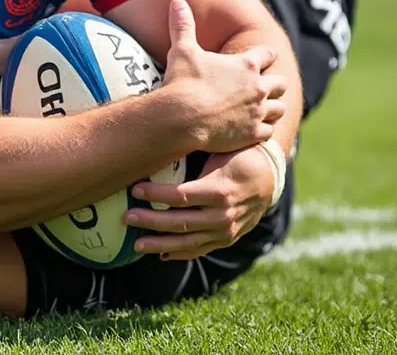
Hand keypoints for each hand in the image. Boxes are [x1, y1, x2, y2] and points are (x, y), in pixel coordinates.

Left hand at [123, 145, 274, 259]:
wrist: (269, 178)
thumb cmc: (238, 156)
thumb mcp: (220, 150)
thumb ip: (194, 153)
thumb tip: (159, 142)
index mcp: (219, 190)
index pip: (180, 196)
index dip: (155, 194)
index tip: (134, 189)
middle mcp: (222, 215)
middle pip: (179, 222)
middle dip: (150, 221)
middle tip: (126, 218)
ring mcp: (225, 231)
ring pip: (188, 242)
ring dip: (160, 244)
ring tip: (137, 245)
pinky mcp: (226, 240)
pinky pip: (200, 250)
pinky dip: (180, 253)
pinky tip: (161, 254)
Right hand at [160, 0, 286, 152]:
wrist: (180, 117)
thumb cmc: (183, 82)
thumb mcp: (182, 50)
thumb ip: (183, 25)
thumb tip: (177, 1)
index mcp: (246, 64)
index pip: (268, 54)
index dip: (264, 55)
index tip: (260, 58)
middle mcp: (258, 87)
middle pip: (280, 83)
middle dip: (274, 84)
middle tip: (262, 86)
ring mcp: (257, 112)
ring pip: (279, 109)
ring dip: (272, 108)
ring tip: (262, 110)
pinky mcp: (252, 133)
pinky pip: (268, 132)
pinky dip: (262, 131)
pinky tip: (252, 130)